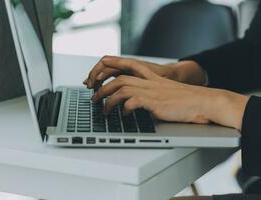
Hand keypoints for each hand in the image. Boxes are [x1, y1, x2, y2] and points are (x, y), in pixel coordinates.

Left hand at [90, 59, 248, 129]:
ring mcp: (152, 91)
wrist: (203, 102)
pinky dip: (125, 109)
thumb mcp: (163, 93)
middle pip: (118, 78)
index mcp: (151, 77)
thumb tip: (131, 106)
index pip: (127, 65)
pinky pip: (133, 102)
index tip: (98, 76)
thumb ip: (148, 95)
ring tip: (103, 109)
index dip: (110, 67)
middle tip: (94, 98)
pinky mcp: (155, 102)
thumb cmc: (184, 100)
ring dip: (108, 99)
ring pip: (121, 88)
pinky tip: (124, 115)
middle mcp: (149, 82)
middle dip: (102, 87)